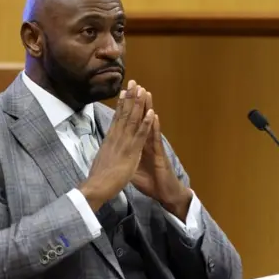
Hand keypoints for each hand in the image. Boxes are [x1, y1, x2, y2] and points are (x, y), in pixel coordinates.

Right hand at [79, 81, 154, 210]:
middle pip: (124, 114)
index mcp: (110, 139)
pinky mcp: (131, 152)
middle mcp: (116, 137)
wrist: (96, 186)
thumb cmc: (98, 178)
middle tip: (134, 82)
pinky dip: (146, 123)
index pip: (117, 118)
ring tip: (143, 90)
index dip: (121, 104)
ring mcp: (124, 143)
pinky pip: (140, 135)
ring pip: (132, 120)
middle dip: (130, 97)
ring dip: (138, 104)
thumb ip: (106, 150)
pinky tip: (151, 112)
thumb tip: (105, 146)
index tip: (124, 91)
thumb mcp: (102, 159)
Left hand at [131, 85, 191, 220]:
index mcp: (137, 145)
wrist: (164, 193)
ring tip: (146, 93)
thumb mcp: (131, 170)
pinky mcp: (160, 154)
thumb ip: (125, 159)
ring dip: (148, 108)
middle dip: (137, 102)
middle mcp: (146, 143)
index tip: (122, 94)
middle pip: (140, 119)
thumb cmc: (150, 182)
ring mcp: (154, 147)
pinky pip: (156, 139)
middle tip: (135, 85)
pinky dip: (154, 127)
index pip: (131, 123)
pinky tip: (153, 116)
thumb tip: (114, 155)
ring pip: (149, 125)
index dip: (126, 109)